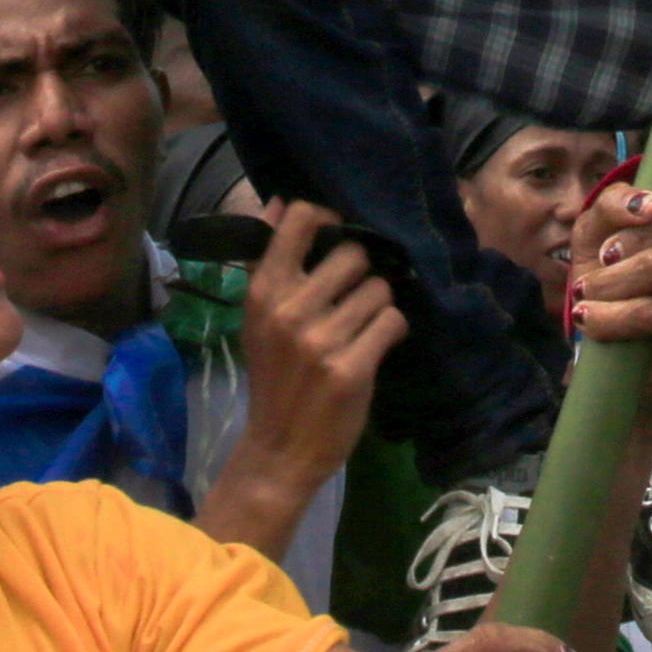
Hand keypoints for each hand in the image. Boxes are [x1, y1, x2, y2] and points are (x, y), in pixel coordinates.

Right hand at [231, 201, 404, 493]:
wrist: (280, 450)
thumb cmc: (273, 376)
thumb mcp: (258, 317)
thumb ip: (269, 259)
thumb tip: (281, 201)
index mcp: (263, 292)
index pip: (301, 218)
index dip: (329, 218)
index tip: (335, 238)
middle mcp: (289, 310)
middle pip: (354, 253)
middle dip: (362, 274)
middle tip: (353, 298)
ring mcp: (321, 340)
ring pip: (379, 288)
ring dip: (379, 305)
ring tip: (363, 326)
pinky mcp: (351, 368)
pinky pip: (392, 321)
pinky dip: (392, 331)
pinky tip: (377, 345)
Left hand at [570, 99, 651, 413]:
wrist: (611, 340)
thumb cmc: (608, 271)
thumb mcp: (596, 227)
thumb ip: (612, 202)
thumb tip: (646, 204)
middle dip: (638, 232)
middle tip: (605, 257)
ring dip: (614, 282)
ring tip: (589, 298)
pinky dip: (618, 316)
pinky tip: (594, 320)